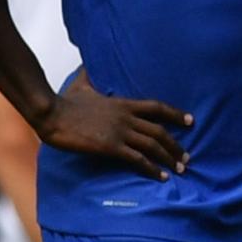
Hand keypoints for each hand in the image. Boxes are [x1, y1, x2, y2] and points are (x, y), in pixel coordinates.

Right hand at [38, 70, 189, 180]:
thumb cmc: (64, 101)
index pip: (157, 107)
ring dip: (169, 158)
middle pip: (160, 131)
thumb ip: (91, 76)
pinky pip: (138, 159)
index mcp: (123, 104)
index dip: (176, 114)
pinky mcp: (110, 146)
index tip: (191, 121)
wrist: (50, 112)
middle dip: (176, 145)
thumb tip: (88, 64)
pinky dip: (152, 168)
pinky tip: (161, 177)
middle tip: (187, 156)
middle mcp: (126, 118)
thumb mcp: (82, 84)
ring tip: (180, 169)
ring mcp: (119, 132)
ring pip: (153, 145)